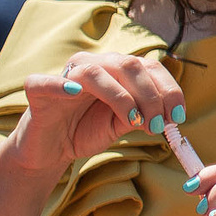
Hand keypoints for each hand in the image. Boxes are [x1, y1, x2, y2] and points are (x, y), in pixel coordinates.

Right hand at [5, 50, 186, 175]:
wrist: (50, 150)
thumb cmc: (86, 131)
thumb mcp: (122, 124)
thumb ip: (143, 115)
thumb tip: (168, 116)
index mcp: (116, 69)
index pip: (149, 67)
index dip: (168, 89)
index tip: (178, 117)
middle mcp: (93, 64)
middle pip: (128, 66)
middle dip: (150, 96)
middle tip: (157, 125)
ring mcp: (65, 74)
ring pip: (95, 72)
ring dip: (121, 97)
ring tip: (133, 122)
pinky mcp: (37, 89)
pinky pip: (46, 81)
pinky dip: (62, 85)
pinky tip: (75, 92)